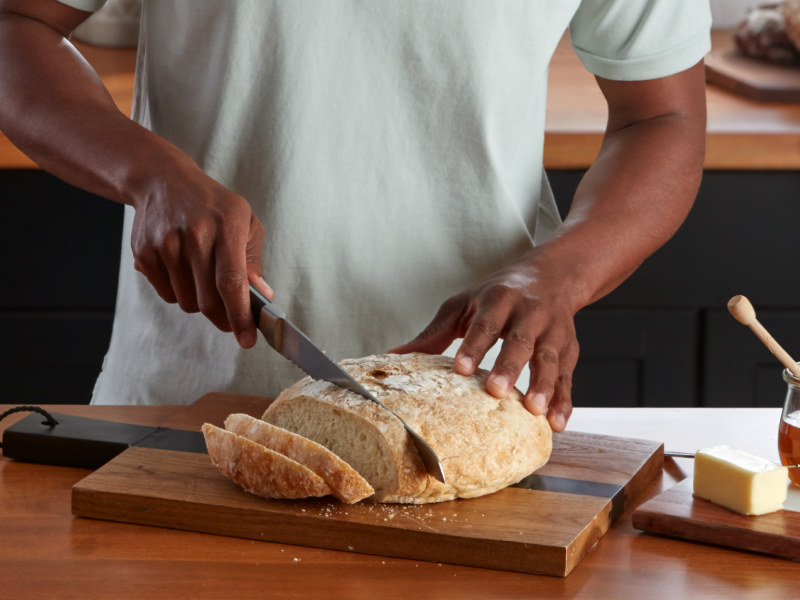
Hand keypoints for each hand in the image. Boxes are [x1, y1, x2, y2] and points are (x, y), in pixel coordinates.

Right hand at [130, 164, 273, 348]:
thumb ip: (253, 261)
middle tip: (231, 318)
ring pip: (187, 302)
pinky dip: (179, 292)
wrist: (163, 181)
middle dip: (223, 317)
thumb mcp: (245, 221)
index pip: (232, 282)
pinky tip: (183, 268)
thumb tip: (262, 296)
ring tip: (203, 276)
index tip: (248, 339)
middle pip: (208, 300)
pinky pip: (167, 294)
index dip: (240, 315)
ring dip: (199, 302)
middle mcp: (194, 236)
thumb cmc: (212, 205)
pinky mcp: (144, 254)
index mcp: (226, 226)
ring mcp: (166, 245)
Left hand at [389, 258, 579, 431]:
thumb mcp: (464, 305)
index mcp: (498, 299)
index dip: (473, 345)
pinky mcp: (569, 348)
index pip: (485, 323)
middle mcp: (528, 312)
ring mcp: (552, 330)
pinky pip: (568, 375)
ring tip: (533, 410)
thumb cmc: (499, 294)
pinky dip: (565, 399)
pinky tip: (556, 422)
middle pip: (520, 340)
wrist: (551, 275)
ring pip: (549, 358)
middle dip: (509, 366)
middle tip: (496, 391)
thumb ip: (434, 334)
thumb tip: (392, 356)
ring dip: (543, 385)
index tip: (461, 368)